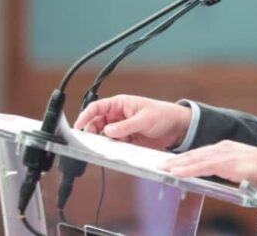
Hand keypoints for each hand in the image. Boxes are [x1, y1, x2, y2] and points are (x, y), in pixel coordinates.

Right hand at [73, 94, 191, 149]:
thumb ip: (126, 126)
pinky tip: (113, 152)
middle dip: (92, 132)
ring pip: (104, 135)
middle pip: (96, 123)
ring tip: (102, 148)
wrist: (178, 127)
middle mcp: (118, 116)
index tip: (79, 127)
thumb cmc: (163, 114)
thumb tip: (108, 131)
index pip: (97, 108)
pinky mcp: (127, 140)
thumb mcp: (144, 119)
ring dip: (102, 142)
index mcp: (120, 104)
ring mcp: (122, 128)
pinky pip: (114, 144)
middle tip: (90, 142)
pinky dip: (112, 148)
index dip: (85, 116)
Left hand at [161, 141, 256, 191]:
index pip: (201, 153)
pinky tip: (178, 173)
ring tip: (164, 169)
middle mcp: (225, 148)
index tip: (171, 163)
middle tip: (160, 165)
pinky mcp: (230, 163)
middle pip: (195, 154)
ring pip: (197, 158)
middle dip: (177, 160)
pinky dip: (189, 169)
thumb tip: (218, 181)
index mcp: (228, 149)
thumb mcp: (243, 171)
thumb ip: (229, 173)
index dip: (185, 158)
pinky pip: (205, 166)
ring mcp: (227, 154)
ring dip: (179, 164)